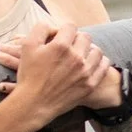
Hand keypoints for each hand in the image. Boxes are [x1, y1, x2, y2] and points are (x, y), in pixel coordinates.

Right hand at [0, 17, 115, 125]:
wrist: (34, 103)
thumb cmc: (29, 75)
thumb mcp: (27, 46)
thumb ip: (40, 29)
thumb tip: (53, 27)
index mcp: (61, 45)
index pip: (70, 27)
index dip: (64, 30)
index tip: (60, 37)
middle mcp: (76, 57)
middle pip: (85, 37)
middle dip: (77, 39)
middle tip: (70, 45)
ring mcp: (85, 71)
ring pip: (96, 50)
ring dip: (89, 49)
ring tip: (82, 53)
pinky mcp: (90, 84)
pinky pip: (103, 66)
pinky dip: (99, 62)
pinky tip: (92, 63)